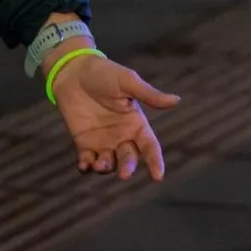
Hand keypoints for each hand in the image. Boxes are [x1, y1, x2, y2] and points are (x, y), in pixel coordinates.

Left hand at [51, 54, 179, 180]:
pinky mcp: (83, 143)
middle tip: (124, 173)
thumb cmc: (105, 74)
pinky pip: (87, 162)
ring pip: (109, 163)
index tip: (158, 177)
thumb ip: (149, 95)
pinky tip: (84, 166)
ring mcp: (102, 140)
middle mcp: (122, 135)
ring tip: (99, 163)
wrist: (74, 72)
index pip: (150, 146)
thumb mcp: (128, 83)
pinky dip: (86, 168)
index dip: (156, 161)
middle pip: (130, 158)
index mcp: (136, 122)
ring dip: (106, 168)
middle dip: (128, 167)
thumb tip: (176, 100)